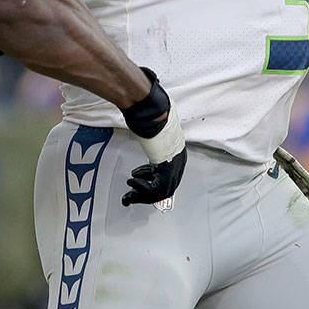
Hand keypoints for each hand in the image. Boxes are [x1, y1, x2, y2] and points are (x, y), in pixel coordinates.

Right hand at [120, 69, 188, 205]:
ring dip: (143, 195)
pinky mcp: (168, 168)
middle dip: (145, 195)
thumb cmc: (155, 115)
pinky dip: (142, 189)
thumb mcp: (154, 126)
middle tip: (130, 197)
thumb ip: (151, 130)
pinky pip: (156, 188)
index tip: (136, 180)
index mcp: (177, 152)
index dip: (150, 181)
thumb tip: (141, 117)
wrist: (156, 111)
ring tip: (129, 192)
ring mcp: (175, 166)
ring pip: (162, 192)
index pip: (167, 176)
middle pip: (166, 188)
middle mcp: (179, 161)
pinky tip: (131, 180)